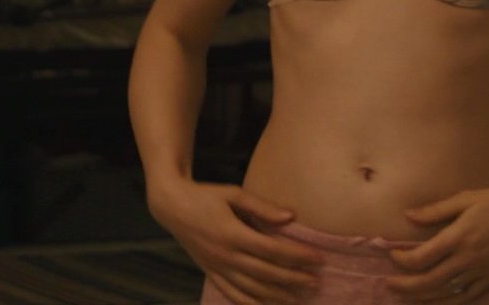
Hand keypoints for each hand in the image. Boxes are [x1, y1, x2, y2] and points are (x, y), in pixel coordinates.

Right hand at [147, 179, 322, 304]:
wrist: (171, 205)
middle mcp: (225, 254)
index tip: (318, 259)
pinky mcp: (210, 272)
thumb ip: (261, 207)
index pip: (273, 250)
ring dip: (277, 295)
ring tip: (299, 298)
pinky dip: (250, 303)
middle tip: (316, 282)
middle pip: (266, 273)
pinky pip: (232, 293)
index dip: (297, 256)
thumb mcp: (233, 193)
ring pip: (251, 288)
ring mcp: (216, 267)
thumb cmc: (205, 195)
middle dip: (293, 279)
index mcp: (233, 233)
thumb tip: (290, 217)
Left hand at [381, 184, 488, 302]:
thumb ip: (435, 210)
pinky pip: (465, 297)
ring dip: (421, 297)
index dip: (402, 260)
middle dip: (404, 286)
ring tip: (404, 297)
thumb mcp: (464, 198)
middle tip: (388, 284)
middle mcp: (467, 259)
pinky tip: (434, 302)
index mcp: (458, 238)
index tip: (392, 254)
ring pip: (445, 293)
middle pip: (429, 281)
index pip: (421, 258)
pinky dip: (447, 303)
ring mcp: (480, 272)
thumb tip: (408, 215)